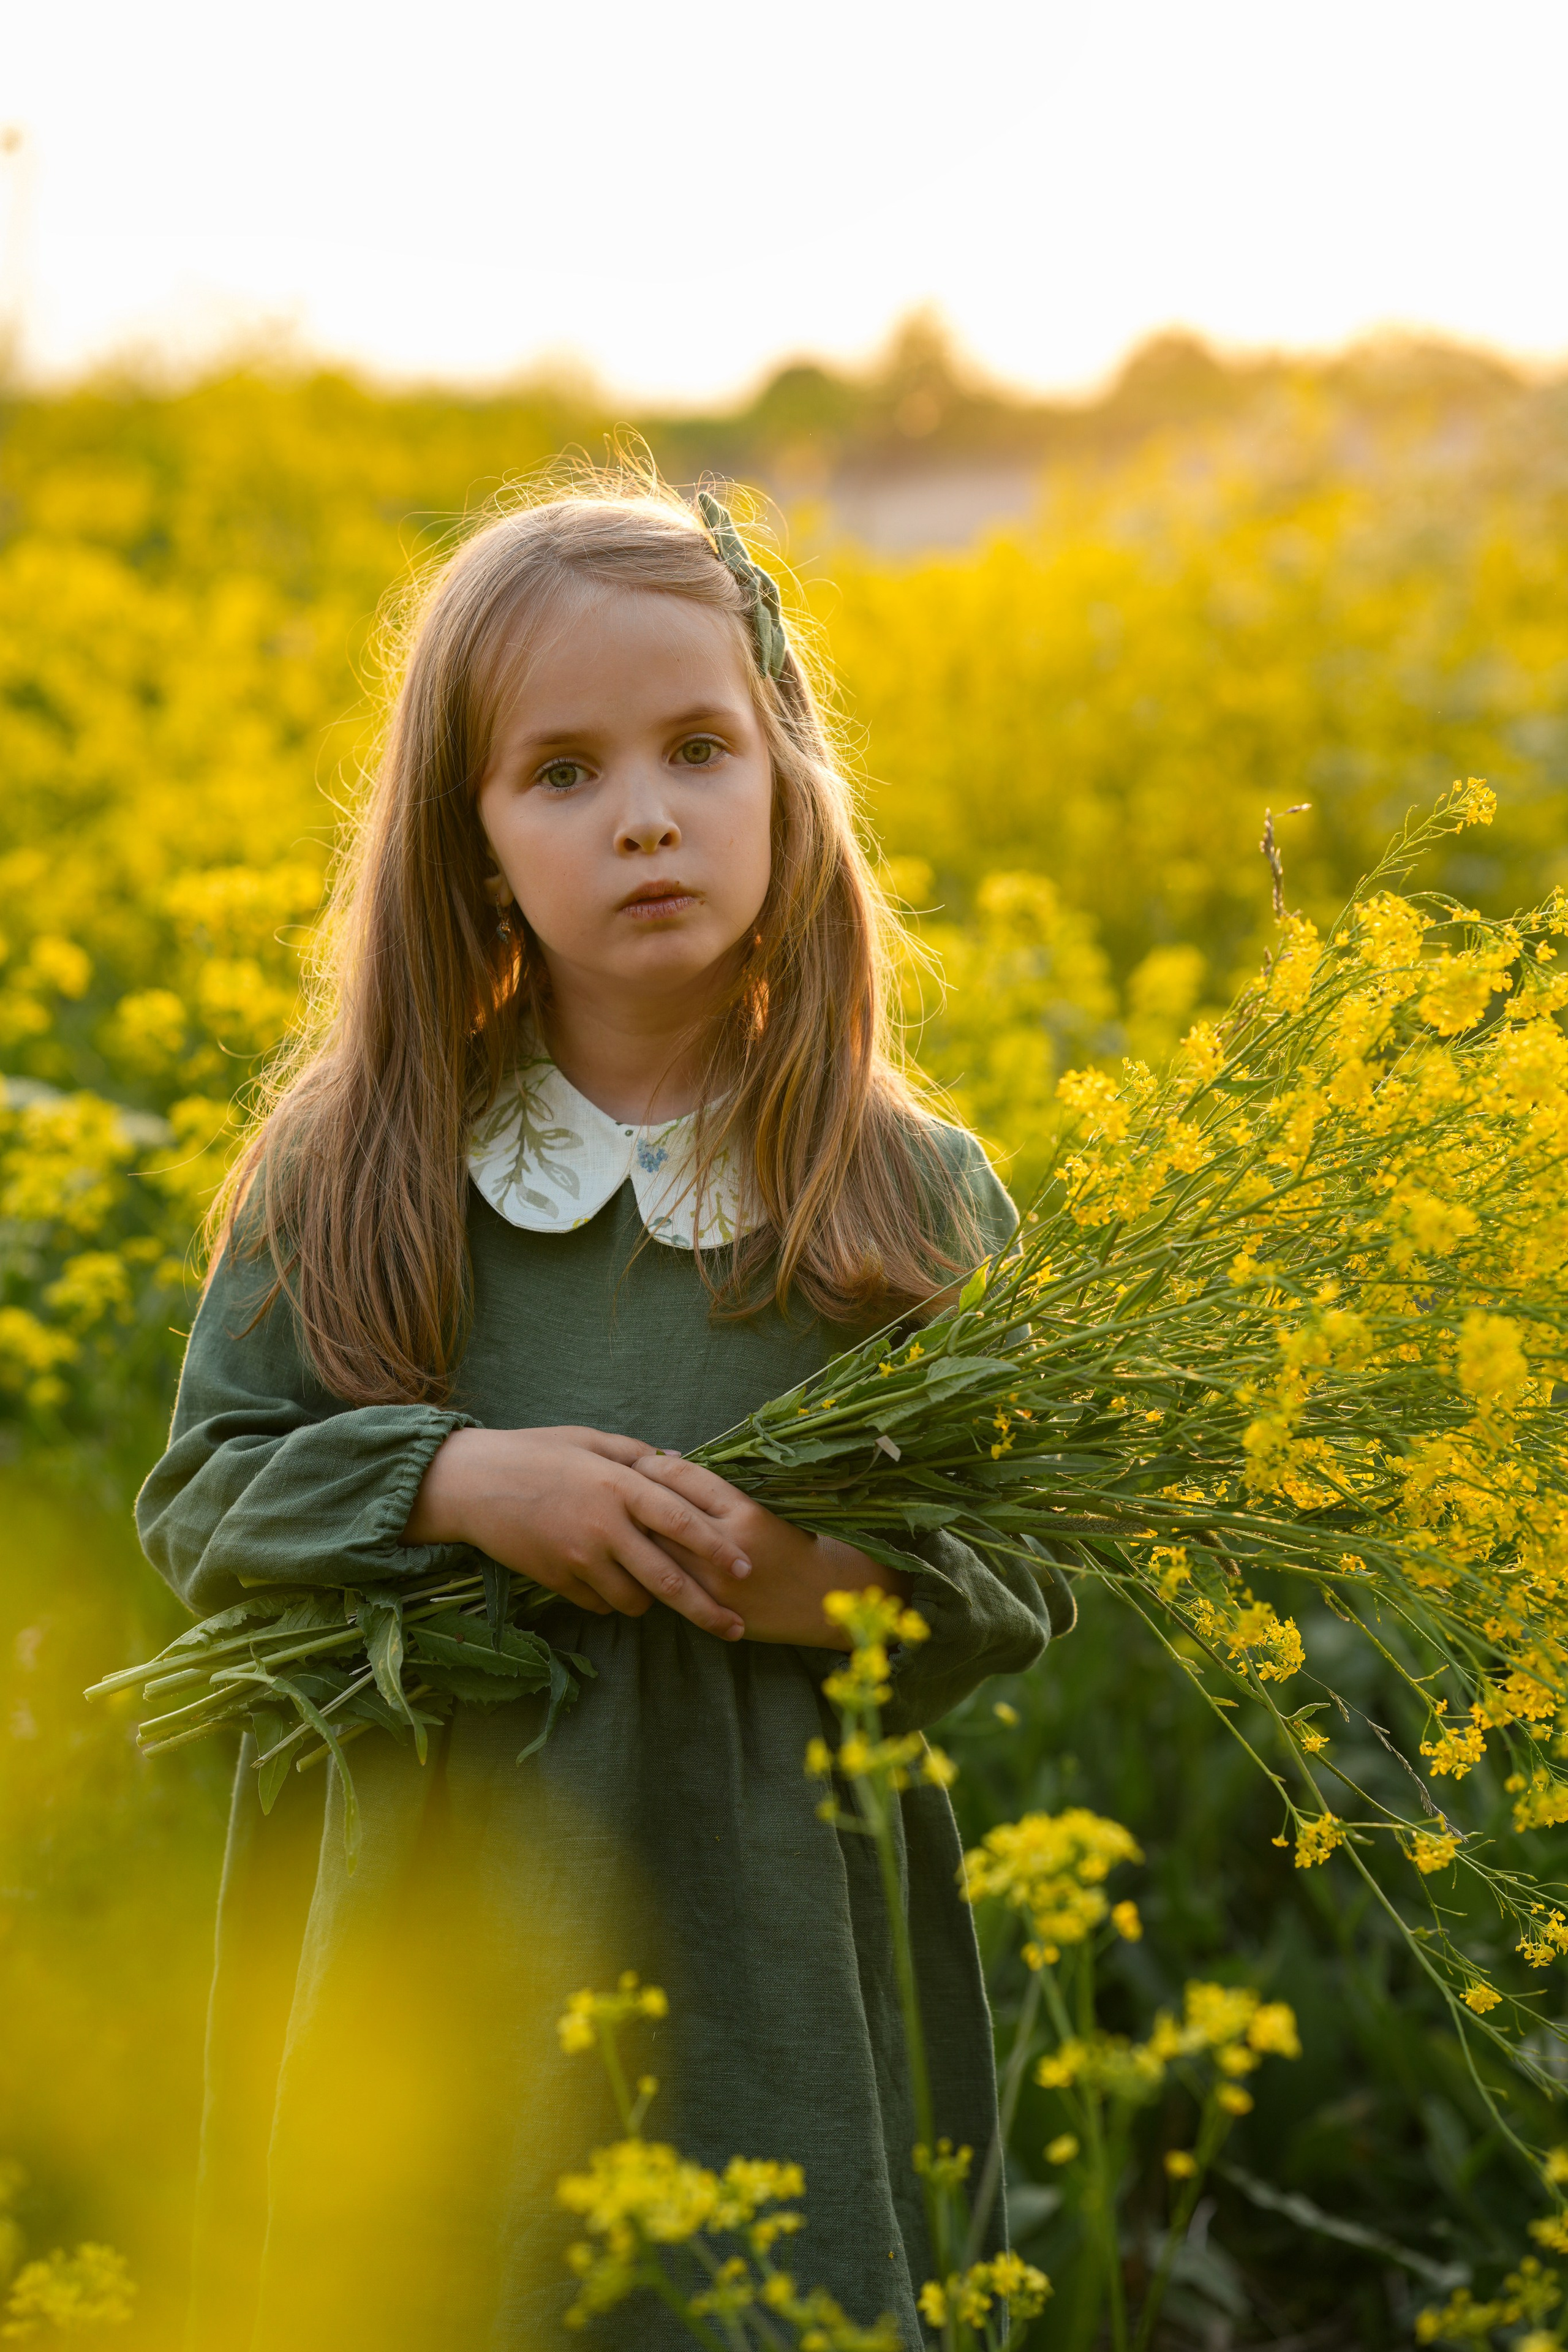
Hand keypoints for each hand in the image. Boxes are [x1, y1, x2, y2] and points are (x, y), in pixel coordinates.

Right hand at [403, 1425, 752, 1640]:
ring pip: (635, 1601)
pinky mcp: (556, 1580)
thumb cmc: (535, 1452)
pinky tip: (608, 1582)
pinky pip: (599, 1604)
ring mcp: (578, 1558)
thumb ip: (637, 1454)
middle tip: (737, 1628)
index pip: (681, 1522)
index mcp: (618, 1485)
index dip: (717, 1548)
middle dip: (707, 1608)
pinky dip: (612, 1599)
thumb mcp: (589, 1439)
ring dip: (653, 1600)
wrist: (470, 1484)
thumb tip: (680, 1463)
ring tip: (656, 1590)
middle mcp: (603, 1526)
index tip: (747, 1570)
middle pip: (667, 1579)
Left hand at [629, 1451, 910, 1647]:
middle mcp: (727, 1543)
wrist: (824, 1598)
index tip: (638, 1462)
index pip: (681, 1476)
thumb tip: (670, 1473)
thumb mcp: (767, 1508)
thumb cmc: (795, 1544)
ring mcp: (715, 1579)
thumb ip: (722, 1496)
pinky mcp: (711, 1607)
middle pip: (659, 1510)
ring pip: (656, 1548)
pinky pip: (664, 1582)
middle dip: (630, 1495)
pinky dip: (645, 1568)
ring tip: (616, 1520)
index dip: (651, 1465)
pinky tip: (633, 1559)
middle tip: (611, 1485)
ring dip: (631, 1532)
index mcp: (744, 1509)